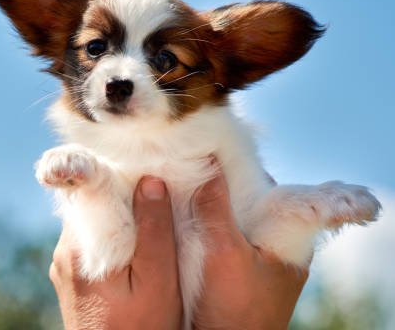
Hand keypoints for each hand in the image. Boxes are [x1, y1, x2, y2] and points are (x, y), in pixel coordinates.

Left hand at [49, 177, 181, 329]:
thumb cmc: (141, 329)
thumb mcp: (157, 282)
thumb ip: (154, 232)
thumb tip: (151, 181)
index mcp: (81, 247)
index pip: (88, 188)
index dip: (114, 171)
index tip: (141, 162)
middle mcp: (65, 251)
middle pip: (92, 203)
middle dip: (121, 192)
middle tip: (154, 186)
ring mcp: (65, 265)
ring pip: (92, 222)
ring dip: (118, 214)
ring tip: (149, 212)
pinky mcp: (71, 277)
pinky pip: (91, 241)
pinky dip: (112, 234)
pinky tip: (135, 242)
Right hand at [191, 167, 308, 329]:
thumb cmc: (235, 313)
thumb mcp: (224, 256)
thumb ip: (216, 210)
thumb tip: (207, 163)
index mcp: (285, 235)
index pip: (263, 184)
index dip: (234, 164)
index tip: (204, 147)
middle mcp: (271, 241)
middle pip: (241, 197)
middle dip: (214, 180)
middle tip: (183, 161)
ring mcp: (250, 254)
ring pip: (225, 214)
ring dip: (203, 201)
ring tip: (176, 180)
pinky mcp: (231, 266)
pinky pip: (214, 232)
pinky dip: (198, 220)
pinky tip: (176, 211)